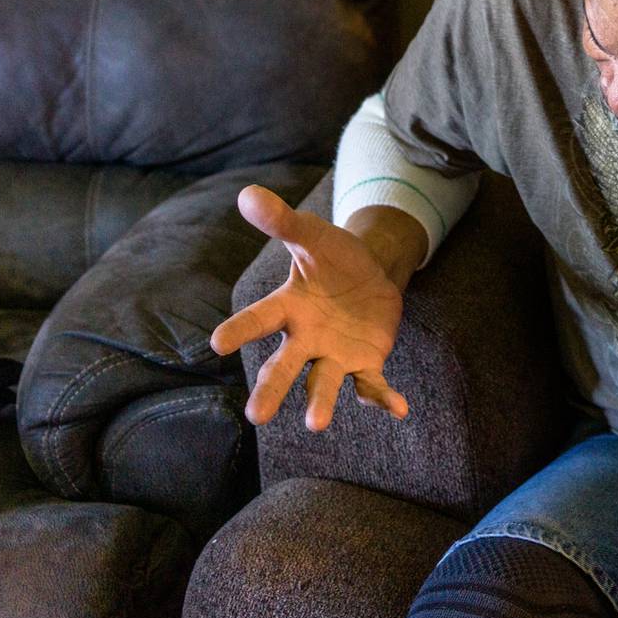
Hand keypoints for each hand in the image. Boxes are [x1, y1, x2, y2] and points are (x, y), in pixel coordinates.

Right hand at [210, 185, 408, 430]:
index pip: (258, 319)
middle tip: (257, 416)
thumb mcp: (312, 235)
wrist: (370, 273)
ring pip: (324, 383)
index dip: (239, 330)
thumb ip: (283, 221)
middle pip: (285, 366)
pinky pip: (372, 384)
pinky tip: (399, 408)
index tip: (217, 344)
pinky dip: (383, 397)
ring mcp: (334, 355)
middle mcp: (305, 338)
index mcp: (288, 308)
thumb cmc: (332, 256)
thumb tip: (247, 193)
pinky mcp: (364, 363)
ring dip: (321, 403)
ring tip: (315, 423)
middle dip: (271, 389)